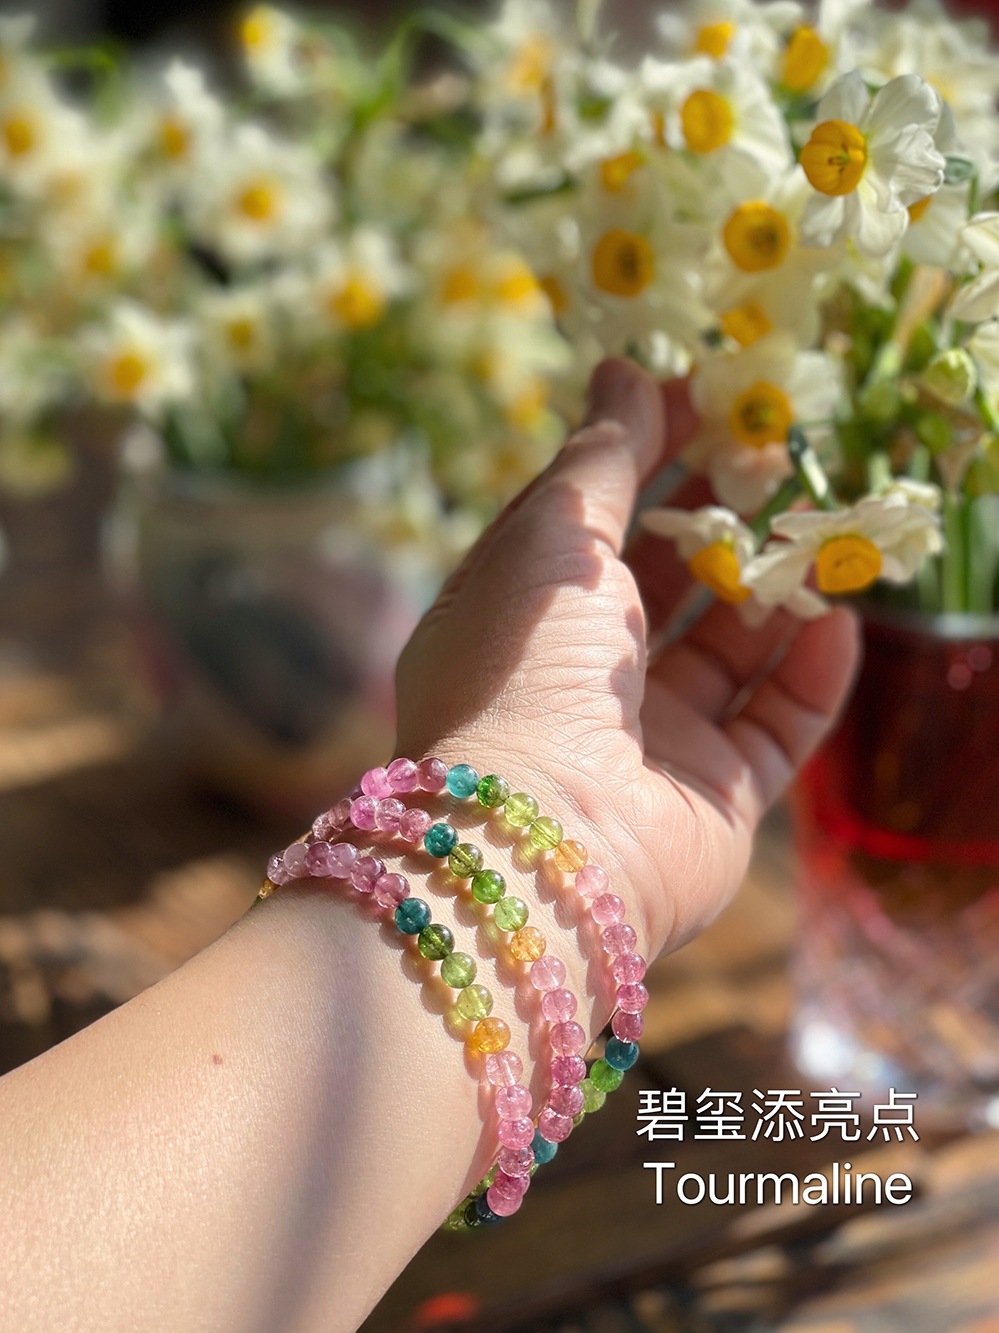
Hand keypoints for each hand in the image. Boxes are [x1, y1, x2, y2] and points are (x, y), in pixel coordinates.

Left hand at [394, 358, 859, 968]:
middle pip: (659, 585)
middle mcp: (578, 685)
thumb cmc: (525, 672)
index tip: (702, 396)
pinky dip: (810, 675)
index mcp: (516, 620)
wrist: (544, 842)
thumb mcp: (550, 540)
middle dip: (716, 519)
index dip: (636, 456)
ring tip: (819, 527)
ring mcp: (648, 747)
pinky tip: (837, 621)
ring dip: (773, 592)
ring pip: (726, 654)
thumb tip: (625, 369)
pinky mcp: (713, 802)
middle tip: (773, 453)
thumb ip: (598, 457)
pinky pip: (776, 727)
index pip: (581, 523)